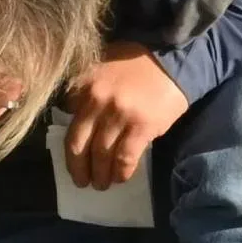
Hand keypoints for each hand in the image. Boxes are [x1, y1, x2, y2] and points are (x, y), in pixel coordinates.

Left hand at [57, 50, 186, 191]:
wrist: (172, 58)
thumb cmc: (134, 62)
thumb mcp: (98, 68)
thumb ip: (83, 91)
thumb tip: (72, 115)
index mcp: (84, 88)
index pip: (69, 127)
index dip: (70, 153)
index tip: (73, 165)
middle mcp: (97, 102)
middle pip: (80, 145)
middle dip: (79, 169)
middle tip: (82, 182)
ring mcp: (120, 115)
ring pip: (102, 154)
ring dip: (101, 174)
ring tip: (101, 184)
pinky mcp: (143, 126)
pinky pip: (126, 156)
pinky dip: (121, 171)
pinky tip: (120, 178)